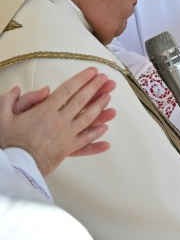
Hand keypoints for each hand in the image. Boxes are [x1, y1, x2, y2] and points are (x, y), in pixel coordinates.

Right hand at [0, 67, 116, 175]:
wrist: (12, 167)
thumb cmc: (6, 142)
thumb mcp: (2, 117)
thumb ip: (10, 100)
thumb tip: (28, 89)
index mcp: (44, 111)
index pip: (67, 90)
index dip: (81, 79)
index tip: (92, 71)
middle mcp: (58, 121)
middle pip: (81, 101)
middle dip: (95, 88)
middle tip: (106, 79)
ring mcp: (65, 136)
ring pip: (87, 118)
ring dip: (99, 107)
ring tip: (109, 96)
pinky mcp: (67, 149)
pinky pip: (85, 140)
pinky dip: (96, 134)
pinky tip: (105, 128)